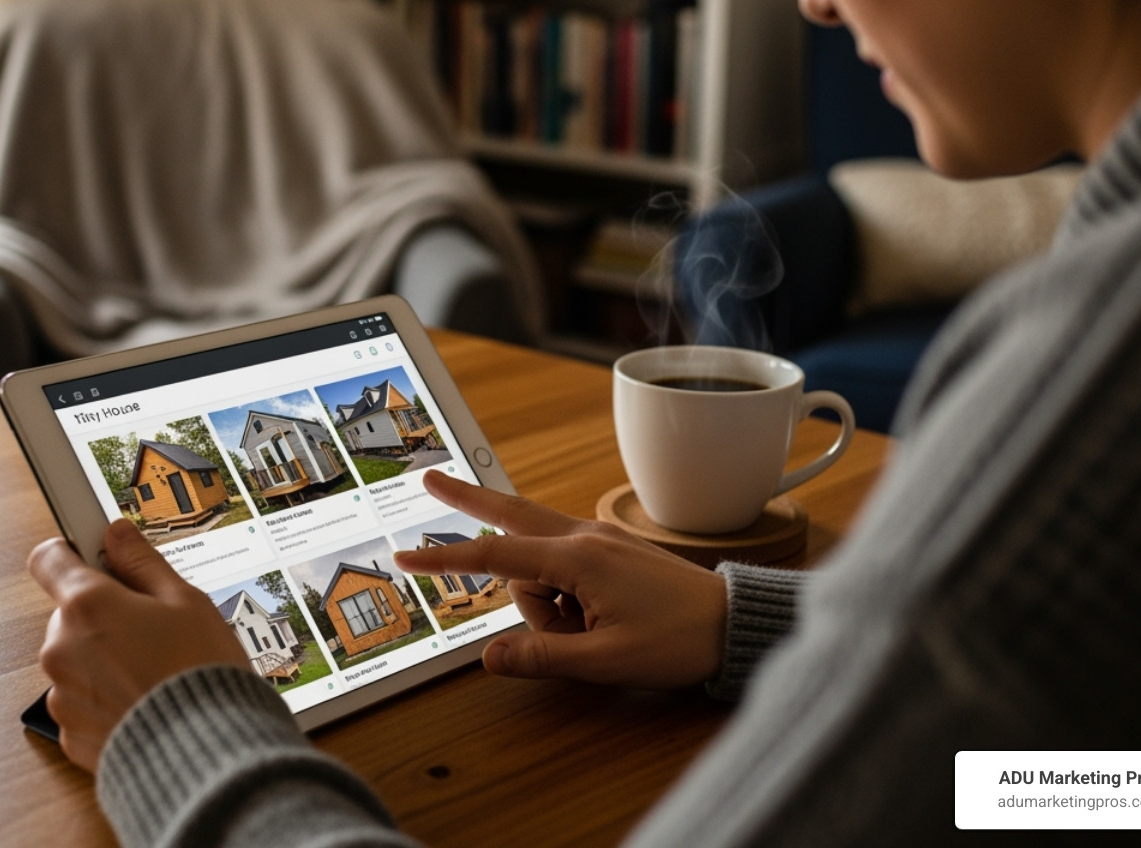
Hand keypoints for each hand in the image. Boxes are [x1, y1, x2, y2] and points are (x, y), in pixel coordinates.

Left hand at [27, 519, 249, 770]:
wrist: (202, 756)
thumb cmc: (199, 674)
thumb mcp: (186, 601)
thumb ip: (143, 562)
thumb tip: (119, 534)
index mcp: (87, 605)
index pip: (50, 557)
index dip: (72, 551)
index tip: (95, 554)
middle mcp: (61, 647)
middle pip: (71, 612)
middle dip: (104, 614)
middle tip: (152, 626)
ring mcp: (61, 693)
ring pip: (77, 658)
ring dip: (105, 658)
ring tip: (155, 671)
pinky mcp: (69, 733)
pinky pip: (83, 700)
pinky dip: (107, 698)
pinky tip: (145, 700)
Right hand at [394, 472, 727, 688]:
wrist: (735, 622)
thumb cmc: (679, 641)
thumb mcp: (607, 661)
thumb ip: (543, 657)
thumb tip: (489, 657)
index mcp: (579, 559)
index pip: (495, 557)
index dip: (445, 560)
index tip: (405, 556)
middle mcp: (585, 538)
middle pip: (510, 517)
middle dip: (468, 499)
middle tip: (429, 479)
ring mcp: (599, 540)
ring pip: (538, 556)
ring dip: (540, 600)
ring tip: (585, 637)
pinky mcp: (611, 551)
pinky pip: (563, 561)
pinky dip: (555, 587)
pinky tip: (585, 620)